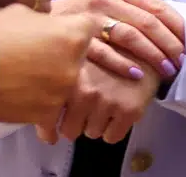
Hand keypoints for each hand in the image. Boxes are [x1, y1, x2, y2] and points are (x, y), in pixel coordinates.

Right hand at [0, 5, 95, 125]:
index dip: (79, 26)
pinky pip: (54, 117)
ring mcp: (63, 91)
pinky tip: (37, 115)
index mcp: (73, 33)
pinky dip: (45, 115)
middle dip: (65, 55)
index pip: (91, 26)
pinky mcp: (48, 114)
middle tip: (42, 56)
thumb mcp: (21, 12)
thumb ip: (43, 20)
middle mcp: (75, 63)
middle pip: (79, 57)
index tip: (69, 30)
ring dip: (54, 84)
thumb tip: (46, 26)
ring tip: (30, 82)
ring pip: (68, 87)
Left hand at [35, 60, 161, 145]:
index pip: (48, 115)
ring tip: (104, 104)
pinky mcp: (128, 110)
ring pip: (91, 133)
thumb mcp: (77, 57)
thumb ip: (55, 79)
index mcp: (69, 75)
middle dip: (75, 124)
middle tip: (85, 110)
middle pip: (69, 130)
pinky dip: (113, 129)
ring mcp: (108, 100)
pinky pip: (111, 137)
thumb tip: (38, 115)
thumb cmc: (108, 53)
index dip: (47, 126)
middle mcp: (86, 89)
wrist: (146, 48)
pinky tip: (116, 111)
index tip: (48, 132)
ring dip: (95, 124)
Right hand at [53, 0, 185, 80]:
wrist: (38, 23)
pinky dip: (124, 64)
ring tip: (165, 71)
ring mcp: (90, 16)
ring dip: (153, 55)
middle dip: (169, 45)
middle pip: (148, 22)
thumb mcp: (107, 5)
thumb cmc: (80, 18)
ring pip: (131, 35)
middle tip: (180, 64)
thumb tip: (173, 30)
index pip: (157, 8)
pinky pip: (105, 51)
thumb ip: (134, 12)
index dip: (177, 29)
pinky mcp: (75, 35)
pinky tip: (137, 75)